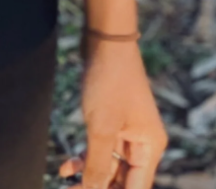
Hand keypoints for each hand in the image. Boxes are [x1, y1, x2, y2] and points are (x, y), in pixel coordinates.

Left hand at [58, 39, 167, 187]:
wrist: (105, 40)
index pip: (136, 188)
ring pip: (109, 166)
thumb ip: (99, 165)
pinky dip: (85, 158)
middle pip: (123, 180)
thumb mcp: (102, 127)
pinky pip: (101, 149)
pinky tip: (65, 167)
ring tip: (65, 186)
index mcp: (150, 147)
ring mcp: (127, 132)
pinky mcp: (112, 122)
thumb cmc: (109, 80)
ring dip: (88, 176)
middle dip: (99, 188)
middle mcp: (143, 142)